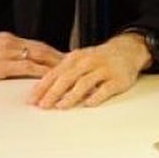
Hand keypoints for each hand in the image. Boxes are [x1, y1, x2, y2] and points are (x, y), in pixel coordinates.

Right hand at [0, 31, 62, 79]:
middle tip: (75, 63)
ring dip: (54, 65)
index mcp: (7, 38)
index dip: (52, 50)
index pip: (36, 44)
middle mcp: (10, 43)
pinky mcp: (0, 66)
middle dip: (59, 56)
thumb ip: (4, 50)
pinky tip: (49, 78)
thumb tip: (17, 57)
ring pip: (37, 58)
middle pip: (42, 49)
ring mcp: (6, 54)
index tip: (65, 55)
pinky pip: (25, 69)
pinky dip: (40, 72)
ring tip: (68, 71)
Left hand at [27, 33, 150, 108]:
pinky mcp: (117, 79)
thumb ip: (64, 73)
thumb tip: (43, 90)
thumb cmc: (97, 59)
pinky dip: (96, 96)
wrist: (126, 50)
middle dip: (53, 92)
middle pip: (67, 78)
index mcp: (75, 58)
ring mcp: (103, 70)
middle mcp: (88, 62)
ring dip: (71, 95)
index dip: (42, 86)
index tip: (32, 99)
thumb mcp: (79, 61)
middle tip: (43, 105)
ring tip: (61, 106)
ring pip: (85, 83)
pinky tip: (88, 104)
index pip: (55, 73)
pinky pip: (105, 88)